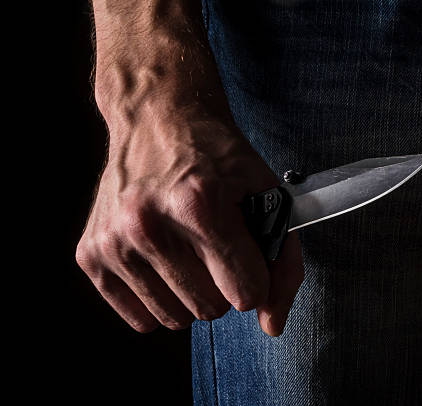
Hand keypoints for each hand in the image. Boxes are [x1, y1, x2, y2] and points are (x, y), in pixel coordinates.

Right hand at [75, 99, 302, 336]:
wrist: (156, 117)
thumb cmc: (215, 154)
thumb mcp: (266, 193)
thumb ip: (284, 261)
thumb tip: (272, 325)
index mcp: (199, 205)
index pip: (245, 293)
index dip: (256, 277)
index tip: (248, 255)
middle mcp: (149, 225)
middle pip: (211, 310)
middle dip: (224, 284)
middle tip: (216, 246)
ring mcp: (114, 241)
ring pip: (176, 319)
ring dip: (192, 294)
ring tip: (189, 250)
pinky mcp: (90, 254)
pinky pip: (140, 318)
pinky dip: (160, 298)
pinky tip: (163, 261)